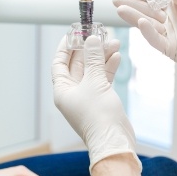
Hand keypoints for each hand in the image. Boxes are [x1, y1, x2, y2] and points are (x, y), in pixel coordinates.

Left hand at [52, 36, 140, 171]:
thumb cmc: (99, 115)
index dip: (66, 47)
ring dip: (101, 57)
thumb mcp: (94, 82)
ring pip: (92, 71)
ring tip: (112, 42)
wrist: (115, 142)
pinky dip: (108, 68)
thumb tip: (91, 40)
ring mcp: (87, 97)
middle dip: (88, 49)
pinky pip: (102, 79)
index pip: (59, 63)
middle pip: (77, 65)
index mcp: (62, 90)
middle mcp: (72, 93)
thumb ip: (93, 59)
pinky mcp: (101, 100)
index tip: (73, 33)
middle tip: (97, 34)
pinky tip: (116, 56)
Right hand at [113, 0, 176, 70]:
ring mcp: (169, 35)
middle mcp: (170, 21)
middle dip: (131, 5)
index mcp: (176, 8)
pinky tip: (141, 22)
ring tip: (120, 9)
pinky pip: (156, 40)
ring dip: (133, 17)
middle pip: (146, 11)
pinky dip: (148, 32)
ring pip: (147, 25)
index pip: (155, 0)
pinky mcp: (171, 49)